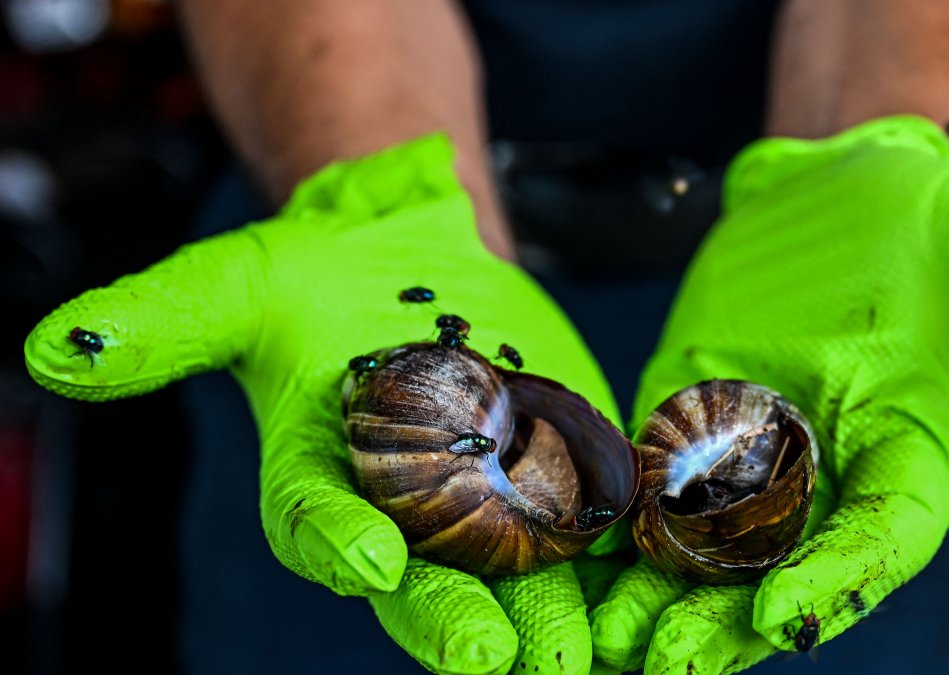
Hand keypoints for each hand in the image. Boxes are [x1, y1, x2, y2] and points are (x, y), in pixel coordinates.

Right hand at [24, 134, 621, 674]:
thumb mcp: (240, 282)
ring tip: (578, 657)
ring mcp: (488, 503)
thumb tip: (53, 350)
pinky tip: (652, 601)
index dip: (338, 541)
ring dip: (551, 619)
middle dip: (454, 618)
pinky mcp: (559, 478)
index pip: (321, 523)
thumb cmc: (318, 275)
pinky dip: (619, 568)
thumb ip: (166, 321)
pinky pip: (592, 533)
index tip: (368, 554)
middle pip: (428, 577)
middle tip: (489, 658)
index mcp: (321, 481)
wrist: (412, 256)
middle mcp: (404, 511)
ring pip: (519, 577)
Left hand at [590, 116, 948, 671]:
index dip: (836, 582)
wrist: (840, 192)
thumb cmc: (930, 222)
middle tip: (662, 670)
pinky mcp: (682, 423)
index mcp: (909, 460)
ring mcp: (747, 460)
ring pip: (697, 549)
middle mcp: (826, 479)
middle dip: (720, 625)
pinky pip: (644, 488)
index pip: (881, 541)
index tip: (777, 616)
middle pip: (776, 572)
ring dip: (650, 602)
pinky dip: (609, 530)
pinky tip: (564, 569)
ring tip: (598, 647)